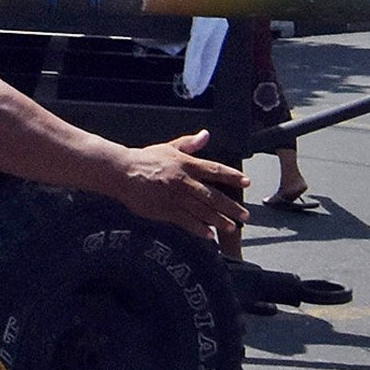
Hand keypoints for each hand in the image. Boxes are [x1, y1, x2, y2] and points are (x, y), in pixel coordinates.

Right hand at [111, 135, 248, 242]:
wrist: (123, 172)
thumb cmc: (145, 159)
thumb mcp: (169, 147)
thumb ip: (189, 143)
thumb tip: (206, 135)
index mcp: (187, 164)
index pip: (215, 170)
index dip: (232, 176)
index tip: (246, 182)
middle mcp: (185, 181)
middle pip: (213, 196)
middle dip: (231, 206)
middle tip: (245, 215)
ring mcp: (176, 198)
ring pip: (202, 211)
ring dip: (218, 220)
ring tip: (231, 227)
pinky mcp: (165, 210)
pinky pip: (186, 221)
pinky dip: (198, 228)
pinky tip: (208, 235)